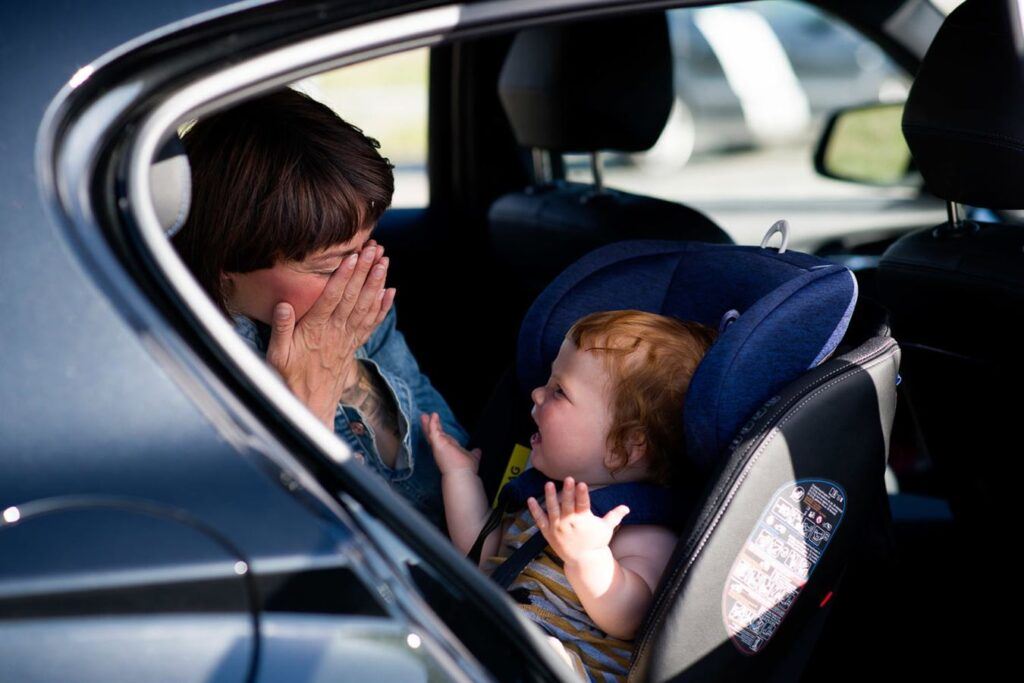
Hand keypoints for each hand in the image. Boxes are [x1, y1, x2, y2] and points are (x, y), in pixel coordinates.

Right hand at [266, 241, 395, 425]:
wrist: (310, 406)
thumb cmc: (289, 380)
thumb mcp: (276, 356)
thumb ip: (281, 329)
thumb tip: (284, 305)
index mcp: (316, 330)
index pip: (332, 298)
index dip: (344, 276)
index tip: (353, 257)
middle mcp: (336, 332)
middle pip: (353, 297)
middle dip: (365, 271)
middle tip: (375, 249)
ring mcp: (347, 339)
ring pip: (365, 307)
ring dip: (376, 283)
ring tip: (384, 262)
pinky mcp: (353, 346)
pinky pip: (371, 324)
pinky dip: (383, 308)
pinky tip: (390, 292)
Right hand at [421, 411, 481, 474]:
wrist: (462, 474)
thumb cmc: (466, 468)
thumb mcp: (472, 457)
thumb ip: (474, 453)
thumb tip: (478, 451)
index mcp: (448, 450)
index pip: (441, 438)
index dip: (438, 431)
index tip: (436, 424)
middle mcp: (442, 448)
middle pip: (433, 434)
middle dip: (429, 426)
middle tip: (424, 417)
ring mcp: (438, 446)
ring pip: (431, 432)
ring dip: (428, 423)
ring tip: (424, 415)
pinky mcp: (437, 443)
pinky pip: (434, 431)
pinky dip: (432, 423)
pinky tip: (433, 415)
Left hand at [527, 477, 629, 564]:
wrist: (583, 561)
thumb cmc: (595, 542)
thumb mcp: (606, 529)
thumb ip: (615, 516)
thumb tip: (627, 507)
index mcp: (584, 520)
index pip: (583, 504)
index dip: (582, 494)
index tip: (581, 484)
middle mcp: (569, 523)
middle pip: (568, 505)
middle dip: (567, 492)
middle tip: (567, 479)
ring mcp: (557, 528)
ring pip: (552, 510)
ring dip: (549, 497)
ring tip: (548, 484)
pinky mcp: (548, 533)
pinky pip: (540, 520)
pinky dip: (534, 510)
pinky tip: (530, 499)